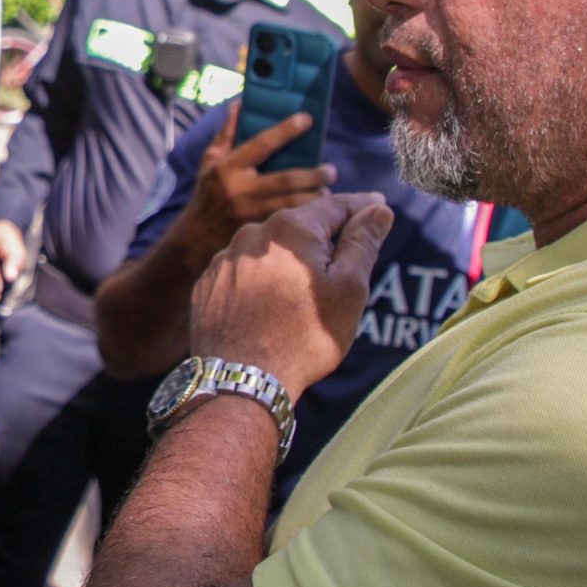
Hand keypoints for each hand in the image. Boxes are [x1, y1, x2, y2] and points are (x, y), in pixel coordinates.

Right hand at [173, 105, 336, 264]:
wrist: (196, 236)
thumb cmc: (207, 192)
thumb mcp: (210, 160)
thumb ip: (227, 133)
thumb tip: (239, 104)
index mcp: (229, 166)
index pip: (261, 144)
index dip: (285, 131)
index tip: (307, 119)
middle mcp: (240, 189)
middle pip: (285, 179)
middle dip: (312, 175)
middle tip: (332, 170)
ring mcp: (250, 213)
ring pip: (290, 205)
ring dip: (314, 198)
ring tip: (329, 192)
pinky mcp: (257, 231)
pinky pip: (287, 221)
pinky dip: (304, 217)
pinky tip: (319, 213)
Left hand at [189, 192, 394, 401]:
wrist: (241, 380)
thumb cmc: (304, 336)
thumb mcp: (349, 289)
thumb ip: (362, 242)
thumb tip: (378, 209)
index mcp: (291, 228)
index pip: (335, 205)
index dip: (361, 207)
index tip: (378, 207)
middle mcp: (251, 234)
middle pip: (299, 227)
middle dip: (323, 239)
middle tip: (345, 262)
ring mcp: (224, 259)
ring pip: (269, 251)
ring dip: (289, 261)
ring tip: (303, 293)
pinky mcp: (208, 285)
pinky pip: (243, 273)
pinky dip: (261, 281)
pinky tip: (270, 306)